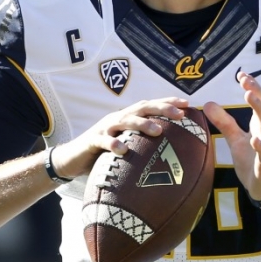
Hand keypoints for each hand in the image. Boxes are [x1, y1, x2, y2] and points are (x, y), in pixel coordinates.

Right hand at [50, 96, 192, 179]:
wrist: (72, 158)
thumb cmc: (105, 152)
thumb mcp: (127, 144)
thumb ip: (144, 144)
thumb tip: (172, 150)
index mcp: (128, 117)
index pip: (150, 105)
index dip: (168, 102)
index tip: (188, 104)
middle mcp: (118, 118)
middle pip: (141, 108)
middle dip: (161, 109)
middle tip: (179, 115)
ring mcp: (104, 128)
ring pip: (124, 121)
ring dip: (142, 124)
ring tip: (158, 130)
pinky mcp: (92, 141)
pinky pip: (103, 141)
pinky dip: (113, 144)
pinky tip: (123, 150)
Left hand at [204, 71, 260, 203]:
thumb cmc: (252, 160)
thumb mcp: (235, 139)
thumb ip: (224, 122)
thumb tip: (208, 103)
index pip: (260, 101)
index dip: (253, 87)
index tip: (242, 74)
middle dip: (257, 92)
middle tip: (246, 79)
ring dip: (260, 110)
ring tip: (249, 96)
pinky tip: (255, 139)